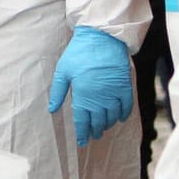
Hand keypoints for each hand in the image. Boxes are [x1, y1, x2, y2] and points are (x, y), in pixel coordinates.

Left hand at [47, 26, 132, 146]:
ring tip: (103, 128)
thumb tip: (52, 109)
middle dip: (95, 131)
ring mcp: (113, 93)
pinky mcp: (124, 86)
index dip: (83, 133)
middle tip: (93, 136)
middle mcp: (99, 98)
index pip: (83, 122)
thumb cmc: (79, 52)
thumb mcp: (63, 71)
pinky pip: (126, 106)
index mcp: (83, 95)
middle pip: (98, 121)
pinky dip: (123, 114)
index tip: (82, 141)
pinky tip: (119, 118)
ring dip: (108, 124)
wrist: (102, 37)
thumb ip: (57, 92)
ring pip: (112, 116)